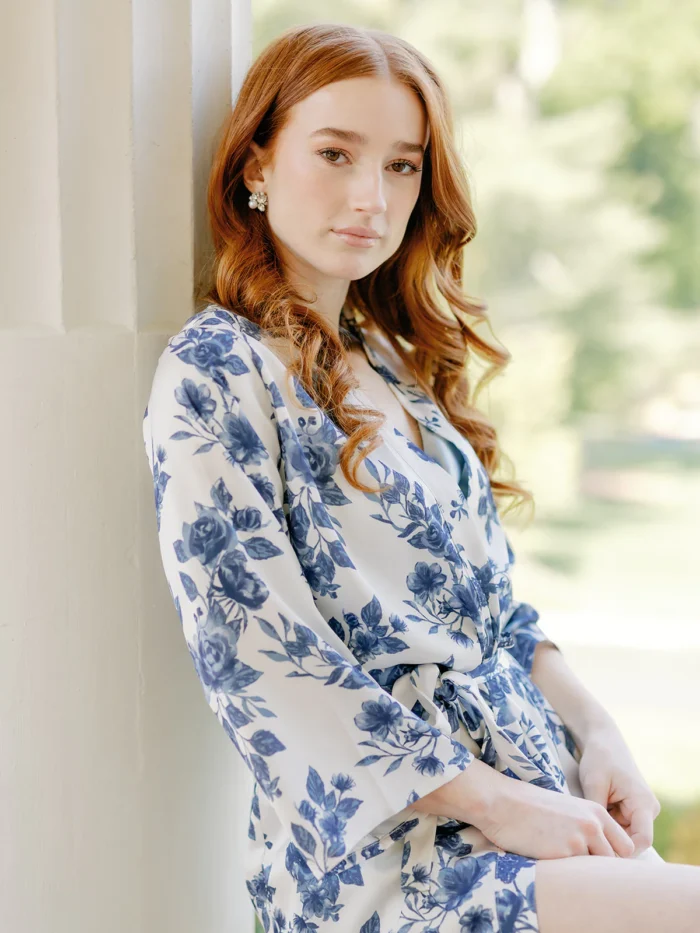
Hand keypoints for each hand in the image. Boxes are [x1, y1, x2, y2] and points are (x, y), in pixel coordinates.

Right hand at [471, 766, 636, 860]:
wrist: (502, 802)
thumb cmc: (530, 806)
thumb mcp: (567, 809)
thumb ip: (587, 825)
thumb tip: (599, 849)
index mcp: (595, 811)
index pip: (626, 845)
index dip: (615, 857)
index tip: (600, 860)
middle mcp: (593, 824)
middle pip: (617, 860)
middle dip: (603, 866)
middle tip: (582, 865)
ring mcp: (580, 839)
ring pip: (597, 869)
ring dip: (584, 870)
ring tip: (563, 861)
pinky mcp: (564, 852)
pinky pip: (576, 873)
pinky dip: (567, 872)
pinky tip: (550, 860)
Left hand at [577, 720, 661, 856]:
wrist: (603, 740)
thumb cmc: (599, 758)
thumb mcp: (594, 784)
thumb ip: (598, 813)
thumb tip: (595, 839)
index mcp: (643, 803)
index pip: (642, 841)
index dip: (622, 852)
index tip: (597, 853)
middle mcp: (648, 810)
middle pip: (632, 842)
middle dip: (611, 845)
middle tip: (586, 845)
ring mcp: (641, 811)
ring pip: (624, 836)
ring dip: (607, 835)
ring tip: (586, 828)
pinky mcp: (632, 810)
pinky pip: (620, 827)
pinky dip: (606, 827)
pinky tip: (591, 821)